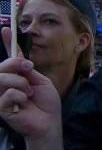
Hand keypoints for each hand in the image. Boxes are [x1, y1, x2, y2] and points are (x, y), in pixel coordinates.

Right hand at [0, 27, 63, 149]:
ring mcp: (1, 95)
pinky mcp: (0, 108)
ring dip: (20, 84)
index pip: (10, 57)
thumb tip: (21, 58)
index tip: (6, 28)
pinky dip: (19, 97)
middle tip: (29, 70)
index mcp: (18, 75)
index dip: (8, 43)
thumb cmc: (46, 103)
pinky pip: (6, 95)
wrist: (49, 122)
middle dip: (16, 64)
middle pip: (2, 65)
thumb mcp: (41, 80)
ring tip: (29, 93)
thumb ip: (28, 70)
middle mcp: (6, 83)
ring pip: (2, 78)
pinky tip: (23, 105)